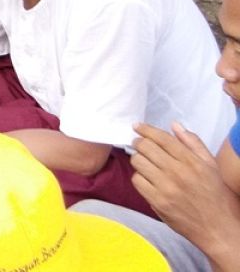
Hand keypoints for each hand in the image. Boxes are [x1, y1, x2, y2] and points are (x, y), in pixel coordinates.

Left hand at [131, 122, 239, 250]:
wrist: (217, 228)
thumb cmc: (215, 194)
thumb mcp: (211, 165)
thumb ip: (193, 143)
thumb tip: (175, 125)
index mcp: (192, 161)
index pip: (162, 138)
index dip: (146, 129)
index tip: (137, 126)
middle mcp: (177, 172)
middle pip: (146, 147)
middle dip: (139, 142)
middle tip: (139, 144)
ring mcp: (166, 187)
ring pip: (138, 162)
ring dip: (138, 159)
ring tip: (144, 161)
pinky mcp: (157, 201)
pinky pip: (137, 181)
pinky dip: (139, 177)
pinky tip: (146, 178)